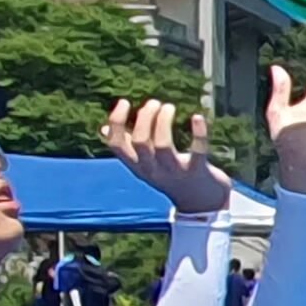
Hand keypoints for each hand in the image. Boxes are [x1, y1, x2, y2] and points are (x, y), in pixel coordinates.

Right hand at [104, 98, 235, 212]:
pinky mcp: (198, 171)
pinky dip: (198, 133)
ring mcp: (175, 172)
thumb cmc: (171, 176)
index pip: (116, 145)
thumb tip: (103, 129)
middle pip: (140, 142)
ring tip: (169, 107)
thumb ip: (128, 147)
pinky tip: (196, 117)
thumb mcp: (146, 164)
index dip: (116, 122)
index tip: (124, 102)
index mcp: (137, 166)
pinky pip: (197, 151)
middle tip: (155, 103)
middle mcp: (152, 170)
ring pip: (163, 145)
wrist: (201, 203)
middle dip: (145, 117)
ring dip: (164, 122)